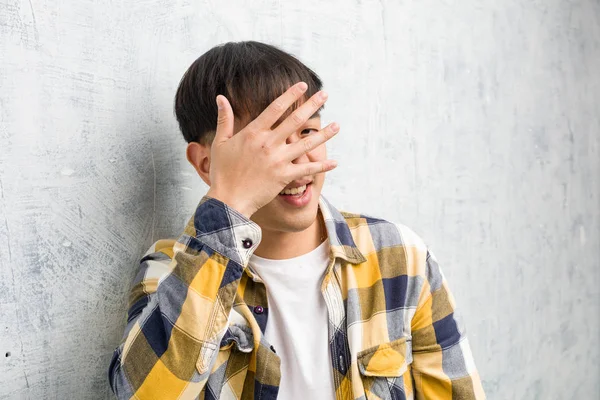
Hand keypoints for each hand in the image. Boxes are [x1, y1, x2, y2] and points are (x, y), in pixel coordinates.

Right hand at [206, 82, 338, 217]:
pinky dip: (321, 166)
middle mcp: (268, 144)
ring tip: (338, 125)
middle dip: (311, 105)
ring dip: (324, 134)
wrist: (228, 200)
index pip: (276, 108)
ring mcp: (278, 160)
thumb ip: (224, 119)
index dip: (290, 95)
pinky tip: (335, 162)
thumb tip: (220, 97)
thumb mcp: (220, 143)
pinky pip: (307, 170)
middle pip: (295, 120)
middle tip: (325, 94)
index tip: (303, 85)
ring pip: (306, 144)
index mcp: (253, 133)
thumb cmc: (222, 172)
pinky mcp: (284, 177)